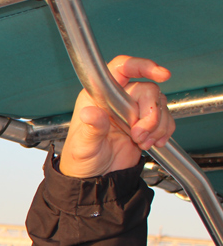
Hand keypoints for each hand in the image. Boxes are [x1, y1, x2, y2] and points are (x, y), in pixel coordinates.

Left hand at [59, 55, 175, 177]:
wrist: (95, 179)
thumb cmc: (80, 160)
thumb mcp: (83, 146)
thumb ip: (91, 128)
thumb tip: (91, 113)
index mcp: (98, 97)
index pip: (121, 69)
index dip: (141, 66)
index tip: (160, 74)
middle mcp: (117, 101)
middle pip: (148, 90)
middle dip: (150, 114)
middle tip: (139, 134)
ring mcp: (133, 112)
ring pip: (160, 105)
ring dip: (157, 125)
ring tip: (141, 142)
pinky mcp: (145, 125)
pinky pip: (166, 120)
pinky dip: (164, 131)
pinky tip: (152, 143)